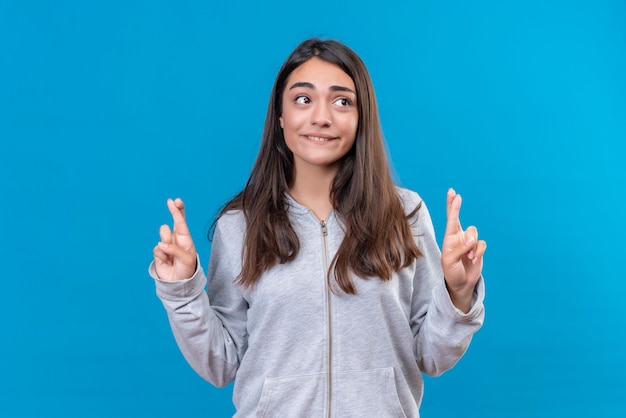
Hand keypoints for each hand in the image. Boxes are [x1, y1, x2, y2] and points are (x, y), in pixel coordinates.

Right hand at [153, 198, 197, 281]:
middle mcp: (176, 238)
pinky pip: (156, 248)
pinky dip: (161, 256)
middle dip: (174, 211)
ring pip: (163, 234)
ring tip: (172, 255)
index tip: (175, 201)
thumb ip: (175, 250)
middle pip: (174, 221)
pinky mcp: (158, 252)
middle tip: (172, 202)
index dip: (178, 211)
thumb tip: (161, 244)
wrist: (178, 282)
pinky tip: (166, 262)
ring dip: (167, 243)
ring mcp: (166, 244)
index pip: (182, 222)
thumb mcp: (186, 260)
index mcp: (185, 239)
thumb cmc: (186, 269)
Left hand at [441, 188, 486, 312]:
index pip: (450, 220)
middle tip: (456, 194)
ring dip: (471, 245)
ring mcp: (468, 242)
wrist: (461, 283)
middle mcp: (458, 237)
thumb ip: (459, 248)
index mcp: (448, 238)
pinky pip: (482, 244)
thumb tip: (471, 239)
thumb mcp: (450, 261)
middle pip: (459, 219)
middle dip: (456, 206)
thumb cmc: (451, 271)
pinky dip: (478, 252)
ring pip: (474, 233)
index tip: (454, 194)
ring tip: (467, 256)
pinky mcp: (478, 248)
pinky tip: (473, 259)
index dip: (452, 207)